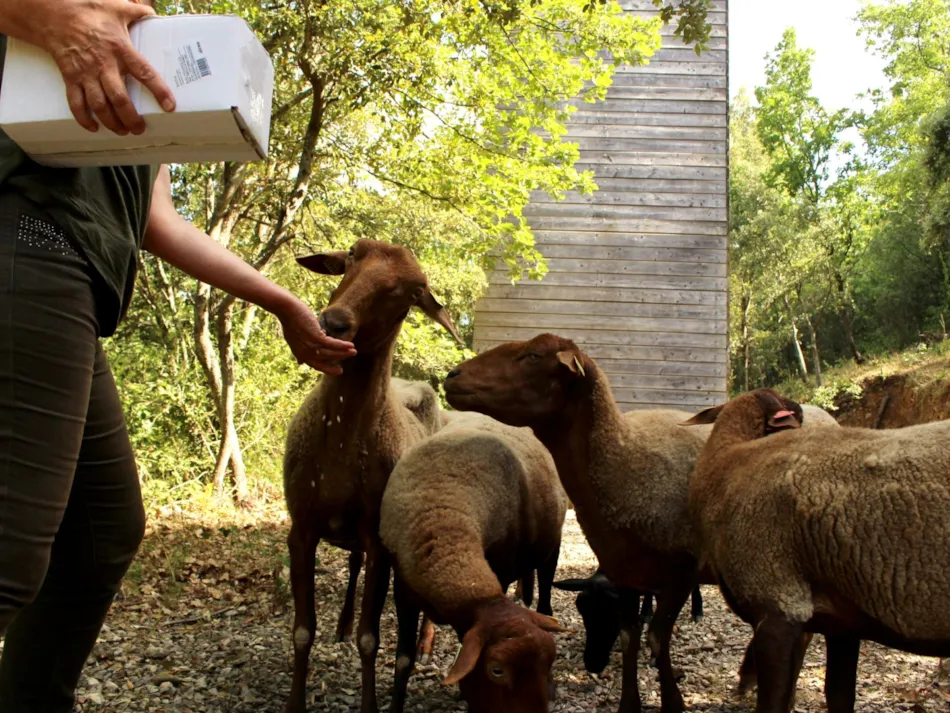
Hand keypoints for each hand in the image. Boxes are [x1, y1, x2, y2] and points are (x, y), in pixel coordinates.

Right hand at [44, 0, 175, 134]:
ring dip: (111, 122)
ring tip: (122, 131)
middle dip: (131, 118)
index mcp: (120, 49)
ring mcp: (86, 73)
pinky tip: (94, 128)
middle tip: (139, 129)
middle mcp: (104, 64)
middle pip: (119, 98)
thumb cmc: (89, 12)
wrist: (54, 15)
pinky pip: (76, 103)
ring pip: (99, 105)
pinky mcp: (70, 78)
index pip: (144, 73)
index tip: (169, 106)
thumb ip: (137, 12)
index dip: (158, 90)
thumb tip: (153, 12)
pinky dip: (83, 119)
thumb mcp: (116, 8)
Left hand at [277, 299, 356, 374]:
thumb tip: (300, 362)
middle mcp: (305, 352)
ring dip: (344, 353)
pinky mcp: (316, 337)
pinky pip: (333, 344)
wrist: (287, 309)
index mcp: (300, 354)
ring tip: (354, 351)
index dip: (326, 368)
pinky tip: (351, 345)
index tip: (337, 370)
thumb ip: (298, 352)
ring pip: (331, 352)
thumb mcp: (293, 340)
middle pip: (325, 360)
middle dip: (336, 363)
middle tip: (343, 368)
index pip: (315, 364)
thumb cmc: (289, 322)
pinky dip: (342, 345)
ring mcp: (311, 345)